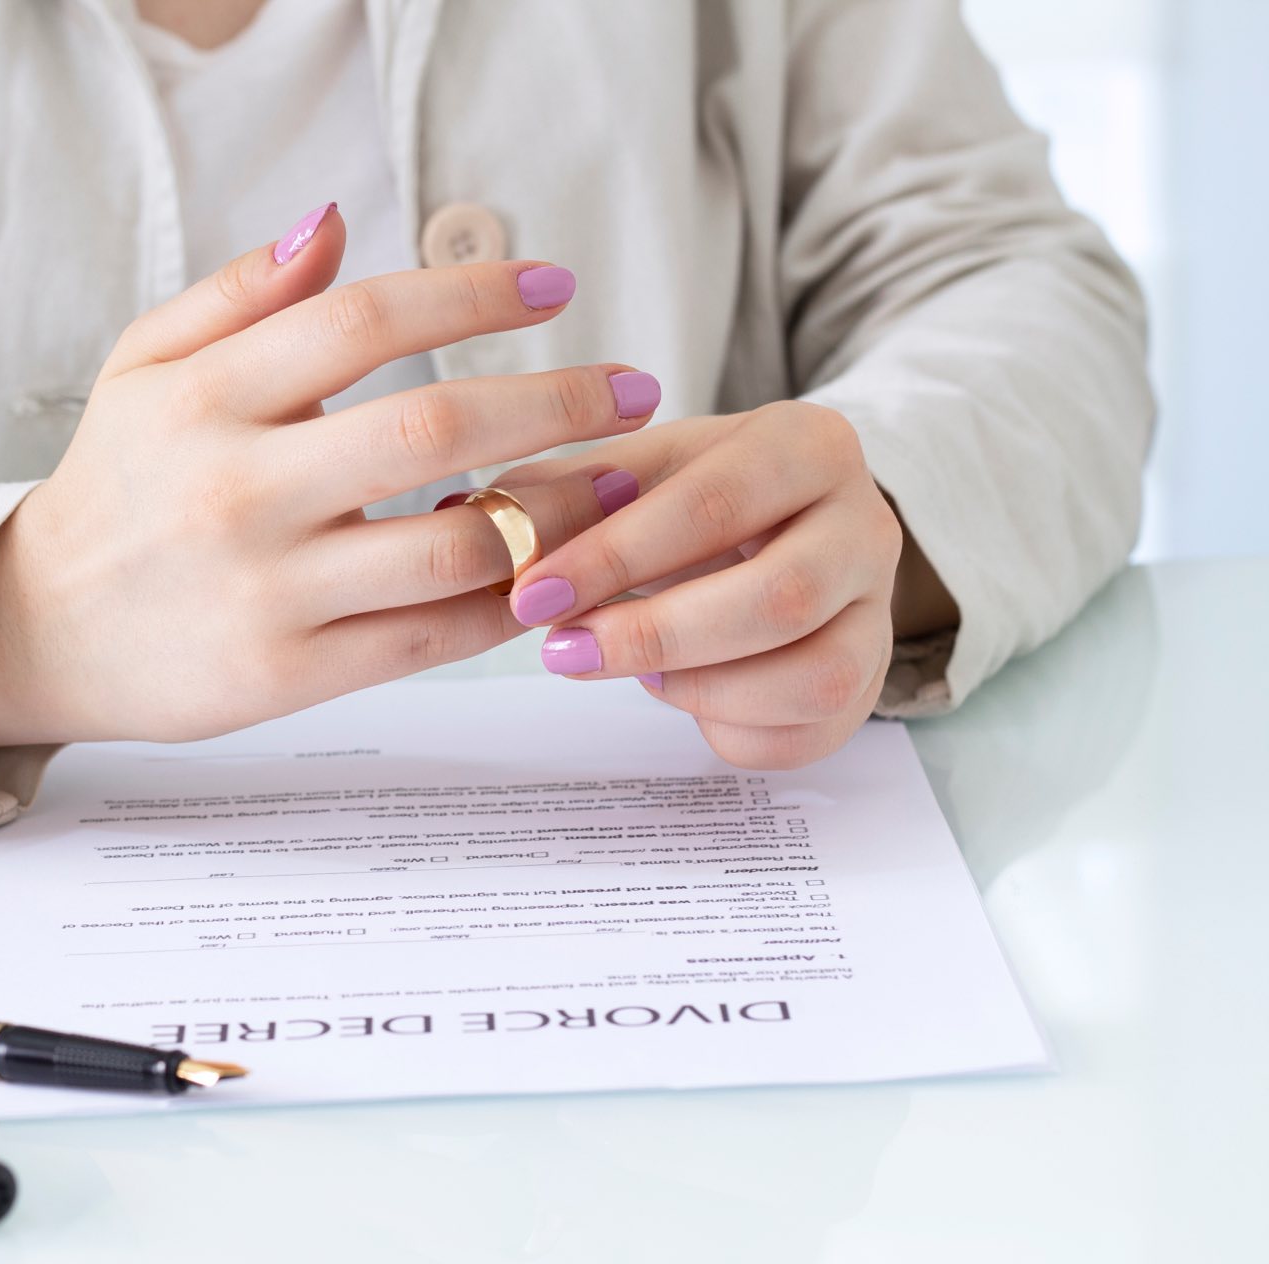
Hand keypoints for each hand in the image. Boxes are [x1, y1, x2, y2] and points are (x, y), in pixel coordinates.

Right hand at [0, 206, 662, 748]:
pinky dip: (506, 601)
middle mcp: (238, 489)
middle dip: (557, 402)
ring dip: (556, 511)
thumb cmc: (113, 487)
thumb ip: (237, 296)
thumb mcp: (141, 368)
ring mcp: (268, 588)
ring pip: (452, 544)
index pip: (366, 320)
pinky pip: (431, 636)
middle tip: (636, 388)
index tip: (554, 288)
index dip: (474, 294)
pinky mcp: (289, 674)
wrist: (43, 629)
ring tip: (616, 483)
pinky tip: (550, 569)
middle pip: (433, 427)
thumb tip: (334, 221)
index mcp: (205, 397)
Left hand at [494, 402, 903, 769]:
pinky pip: (814, 730)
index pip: (712, 504)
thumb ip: (564, 494)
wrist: (788, 524)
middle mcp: (867, 523)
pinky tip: (680, 698)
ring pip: (812, 675)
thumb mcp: (636, 472)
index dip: (616, 557)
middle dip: (657, 635)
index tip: (531, 594)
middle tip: (564, 652)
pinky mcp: (871, 679)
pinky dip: (733, 728)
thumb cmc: (697, 496)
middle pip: (778, 597)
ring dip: (702, 687)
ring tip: (634, 671)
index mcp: (809, 444)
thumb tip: (473, 524)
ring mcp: (879, 609)